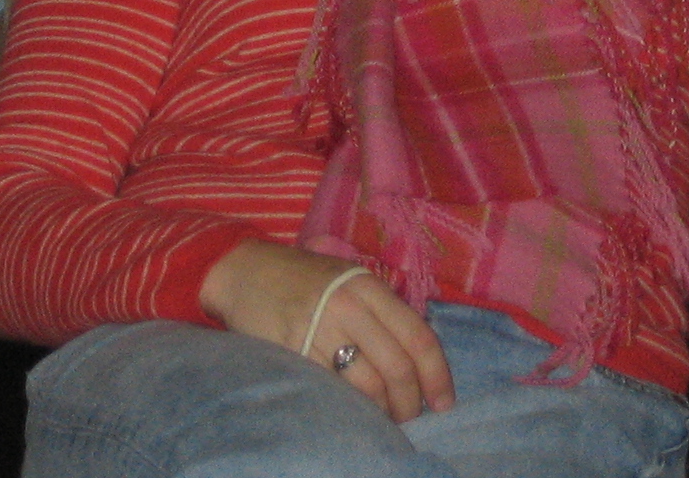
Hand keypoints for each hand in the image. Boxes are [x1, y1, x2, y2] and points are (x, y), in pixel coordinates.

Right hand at [200, 240, 453, 421]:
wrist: (244, 270)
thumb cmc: (302, 278)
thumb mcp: (348, 278)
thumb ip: (380, 308)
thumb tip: (418, 355)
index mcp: (369, 286)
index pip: (418, 337)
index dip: (437, 375)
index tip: (444, 402)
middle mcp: (349, 306)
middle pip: (397, 368)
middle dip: (410, 403)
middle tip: (410, 417)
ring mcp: (320, 329)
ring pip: (367, 386)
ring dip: (382, 411)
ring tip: (382, 417)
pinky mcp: (294, 351)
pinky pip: (332, 389)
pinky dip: (349, 408)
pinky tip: (353, 411)